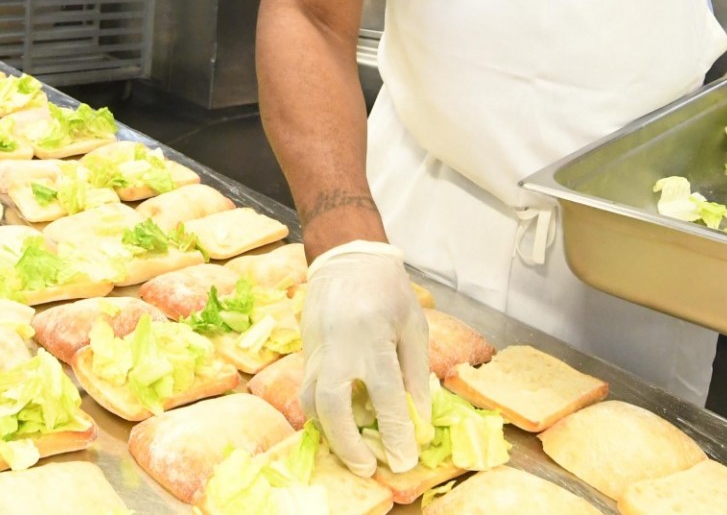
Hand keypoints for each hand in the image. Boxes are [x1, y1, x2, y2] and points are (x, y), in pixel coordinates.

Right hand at [298, 241, 430, 476]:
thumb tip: (420, 419)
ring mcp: (317, 351)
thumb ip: (416, 373)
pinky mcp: (306, 353)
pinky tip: (340, 424)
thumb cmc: (388, 290)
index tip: (404, 459)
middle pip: (334, 406)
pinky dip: (322, 413)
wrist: (346, 259)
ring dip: (331, 433)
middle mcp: (340, 348)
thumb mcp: (413, 326)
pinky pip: (309, 390)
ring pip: (312, 402)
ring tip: (353, 450)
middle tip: (367, 467)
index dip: (396, 431)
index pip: (385, 395)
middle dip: (349, 444)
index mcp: (372, 338)